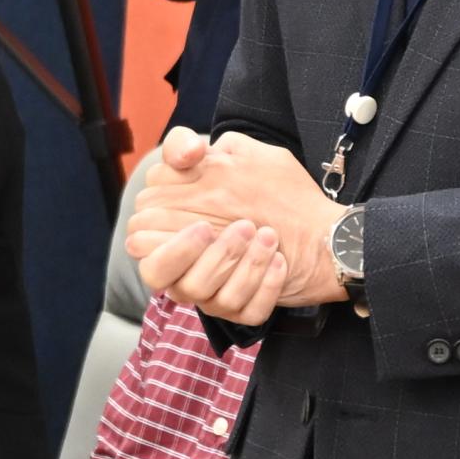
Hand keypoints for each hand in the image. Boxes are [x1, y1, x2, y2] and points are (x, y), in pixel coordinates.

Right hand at [127, 128, 344, 314]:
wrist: (318, 223)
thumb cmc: (265, 190)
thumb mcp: (234, 155)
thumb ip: (192, 147)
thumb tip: (190, 151)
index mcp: (174, 239)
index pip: (142, 248)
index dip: (167, 241)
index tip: (201, 224)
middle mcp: (189, 271)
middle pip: (170, 280)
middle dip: (204, 255)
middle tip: (241, 227)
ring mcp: (217, 296)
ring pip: (211, 298)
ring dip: (242, 266)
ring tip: (268, 236)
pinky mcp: (247, 310)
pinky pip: (248, 311)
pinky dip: (265, 287)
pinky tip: (280, 261)